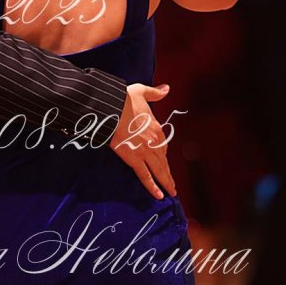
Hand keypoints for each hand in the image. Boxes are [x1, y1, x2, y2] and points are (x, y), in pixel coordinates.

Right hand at [109, 83, 176, 199]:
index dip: (162, 154)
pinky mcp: (134, 159)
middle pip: (163, 162)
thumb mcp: (141, 91)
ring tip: (170, 193)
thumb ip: (155, 93)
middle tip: (173, 187)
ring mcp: (145, 152)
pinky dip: (152, 186)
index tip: (162, 161)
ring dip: (165, 183)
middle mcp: (154, 142)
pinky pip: (145, 176)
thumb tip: (166, 88)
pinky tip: (158, 196)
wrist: (112, 108)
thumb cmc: (124, 99)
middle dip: (169, 175)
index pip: (163, 145)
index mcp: (156, 128)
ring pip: (158, 171)